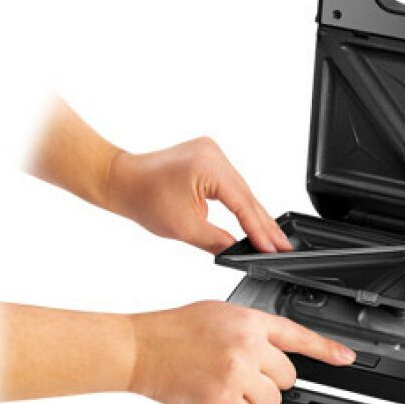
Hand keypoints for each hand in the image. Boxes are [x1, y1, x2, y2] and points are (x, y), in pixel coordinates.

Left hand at [106, 137, 292, 253]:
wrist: (121, 180)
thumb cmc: (142, 198)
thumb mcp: (183, 228)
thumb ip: (218, 241)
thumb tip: (241, 251)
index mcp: (209, 166)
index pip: (243, 203)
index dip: (260, 229)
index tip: (275, 248)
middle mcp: (214, 153)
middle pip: (246, 195)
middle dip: (263, 223)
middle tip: (284, 246)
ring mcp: (213, 152)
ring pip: (241, 190)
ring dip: (254, 214)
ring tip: (272, 237)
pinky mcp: (209, 157)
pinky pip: (232, 184)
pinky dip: (240, 203)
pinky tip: (252, 218)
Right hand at [128, 301, 354, 403]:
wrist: (139, 348)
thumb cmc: (174, 330)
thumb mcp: (221, 314)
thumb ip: (251, 330)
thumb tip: (275, 353)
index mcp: (249, 321)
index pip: (298, 335)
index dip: (326, 349)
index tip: (346, 358)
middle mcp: (248, 345)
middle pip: (287, 377)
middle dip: (270, 380)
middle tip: (243, 374)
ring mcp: (236, 372)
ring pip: (271, 401)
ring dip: (254, 400)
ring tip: (226, 384)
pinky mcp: (221, 399)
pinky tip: (218, 399)